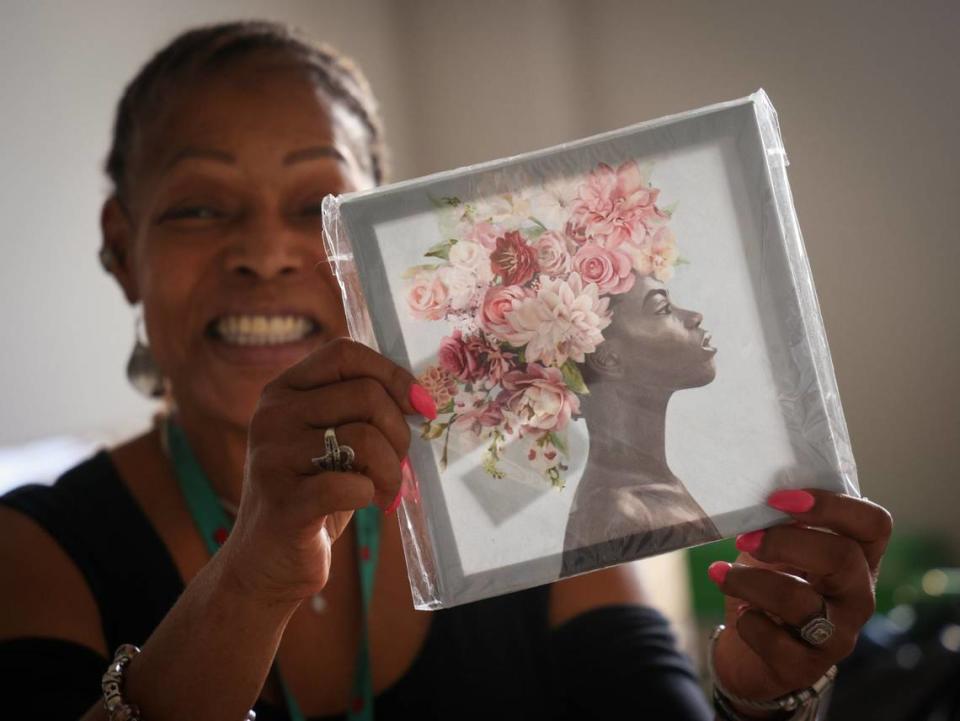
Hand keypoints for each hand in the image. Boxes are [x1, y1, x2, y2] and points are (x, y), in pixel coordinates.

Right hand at [219, 338, 431, 606]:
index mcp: (283, 390)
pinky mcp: (284, 502)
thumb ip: (359, 410)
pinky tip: (364, 502)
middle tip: (399, 464)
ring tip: (386, 490)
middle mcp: (272, 415)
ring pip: (365, 438)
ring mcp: (272, 457)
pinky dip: (370, 493)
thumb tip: (421, 397)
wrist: (268, 561)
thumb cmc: (313, 493)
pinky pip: (350, 484)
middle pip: (365, 395)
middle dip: (399, 433)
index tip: (421, 406)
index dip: (392, 374)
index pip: (345, 353)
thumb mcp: (329, 440)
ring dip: (391, 470)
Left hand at [708, 489, 892, 705]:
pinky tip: (741, 614)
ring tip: (722, 574)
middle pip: (842, 557)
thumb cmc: (771, 583)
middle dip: (783, 541)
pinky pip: (774, 640)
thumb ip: (784, 522)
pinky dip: (747, 622)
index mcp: (858, 557)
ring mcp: (838, 635)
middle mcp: (858, 596)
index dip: (831, 505)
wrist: (751, 649)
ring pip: (799, 600)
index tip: (779, 498)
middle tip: (744, 539)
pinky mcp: (806, 667)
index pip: (874, 524)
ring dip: (749, 581)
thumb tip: (762, 495)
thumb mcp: (780, 548)